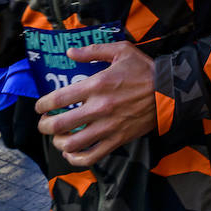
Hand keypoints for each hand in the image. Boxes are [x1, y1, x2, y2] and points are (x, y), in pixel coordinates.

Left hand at [36, 42, 156, 167]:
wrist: (170, 91)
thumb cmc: (144, 69)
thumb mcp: (121, 51)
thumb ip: (93, 51)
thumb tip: (69, 52)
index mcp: (97, 85)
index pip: (58, 99)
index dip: (42, 105)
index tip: (40, 107)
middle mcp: (99, 108)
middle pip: (60, 125)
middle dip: (45, 126)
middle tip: (44, 124)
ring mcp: (108, 127)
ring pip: (72, 144)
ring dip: (59, 143)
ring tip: (58, 138)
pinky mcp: (118, 140)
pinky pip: (92, 156)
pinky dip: (77, 159)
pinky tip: (72, 154)